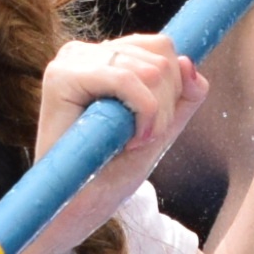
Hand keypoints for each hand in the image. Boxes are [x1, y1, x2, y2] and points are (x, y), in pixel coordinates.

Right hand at [28, 30, 202, 253]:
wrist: (73, 207)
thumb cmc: (109, 172)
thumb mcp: (158, 130)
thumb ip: (182, 98)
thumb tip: (192, 64)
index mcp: (104, 57)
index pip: (161, 47)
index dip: (175, 87)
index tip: (153, 127)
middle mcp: (85, 52)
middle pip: (162, 55)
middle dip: (167, 105)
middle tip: (140, 141)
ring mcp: (71, 61)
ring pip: (152, 69)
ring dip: (155, 116)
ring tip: (129, 143)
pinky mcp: (61, 77)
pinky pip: (128, 79)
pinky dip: (142, 113)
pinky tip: (127, 141)